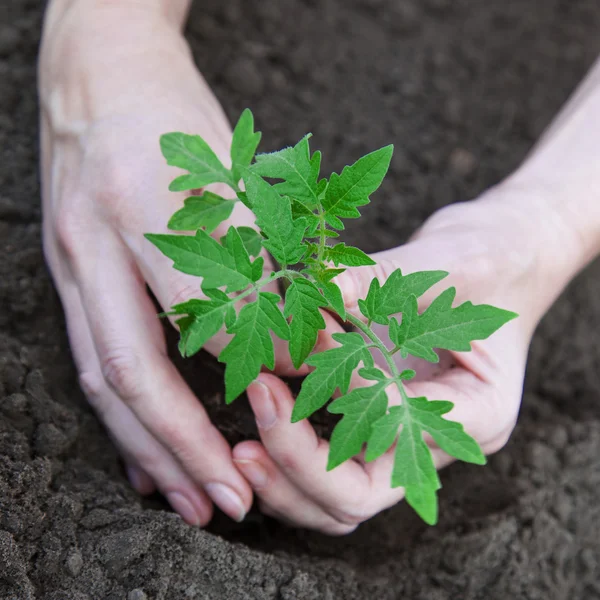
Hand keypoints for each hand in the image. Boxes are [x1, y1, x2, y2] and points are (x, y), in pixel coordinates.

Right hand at [39, 2, 292, 524]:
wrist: (96, 73)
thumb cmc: (176, 115)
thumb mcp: (235, 169)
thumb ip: (271, 254)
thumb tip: (317, 333)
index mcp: (150, 203)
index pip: (209, 309)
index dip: (262, 365)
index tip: (304, 402)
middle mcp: (99, 240)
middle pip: (136, 367)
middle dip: (185, 444)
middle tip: (233, 502)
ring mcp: (70, 260)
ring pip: (104, 376)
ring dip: (149, 447)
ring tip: (189, 499)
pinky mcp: (63, 273)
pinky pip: (88, 358)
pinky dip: (121, 417)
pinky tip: (144, 458)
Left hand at [232, 186, 570, 533]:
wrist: (495, 259)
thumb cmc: (488, 259)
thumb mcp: (449, 263)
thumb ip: (385, 278)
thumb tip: (316, 284)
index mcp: (475, 413)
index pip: (397, 450)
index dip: (337, 419)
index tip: (292, 367)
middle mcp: (434, 439)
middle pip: (356, 498)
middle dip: (295, 468)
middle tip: (248, 427)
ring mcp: (401, 435)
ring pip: (334, 497)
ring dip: (283, 477)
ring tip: (239, 443)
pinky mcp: (372, 417)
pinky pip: (325, 458)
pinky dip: (287, 450)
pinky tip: (258, 410)